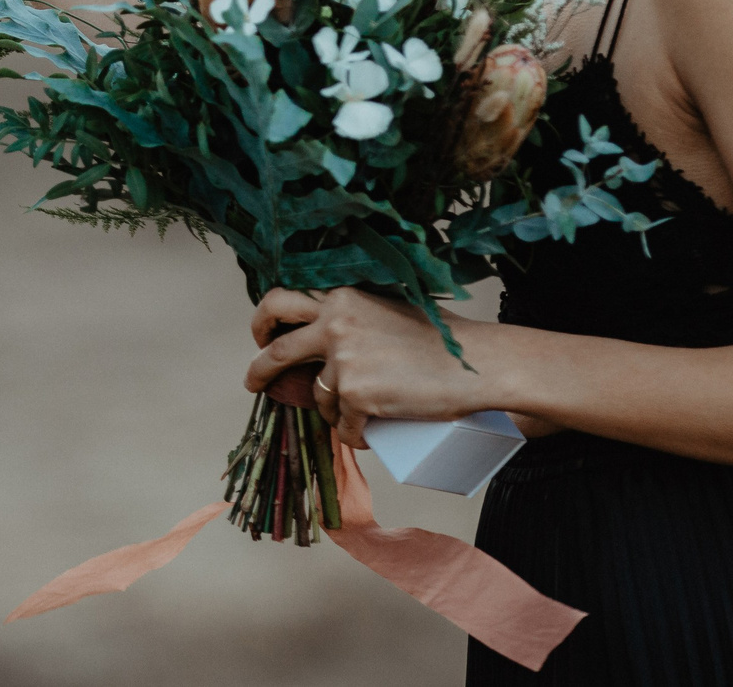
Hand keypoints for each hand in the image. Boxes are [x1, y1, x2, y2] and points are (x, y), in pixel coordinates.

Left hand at [244, 287, 497, 444]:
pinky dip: (356, 434)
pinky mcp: (357, 396)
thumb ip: (354, 315)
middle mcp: (335, 323)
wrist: (476, 363)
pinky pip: (344, 426)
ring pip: (318, 395)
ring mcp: (344, 361)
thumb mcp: (388, 308)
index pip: (281, 300)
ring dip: (333, 410)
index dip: (264, 320)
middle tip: (256, 382)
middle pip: (275, 348)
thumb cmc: (443, 338)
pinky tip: (370, 433)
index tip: (262, 336)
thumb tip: (326, 338)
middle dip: (259, 368)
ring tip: (359, 413)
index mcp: (341, 297)